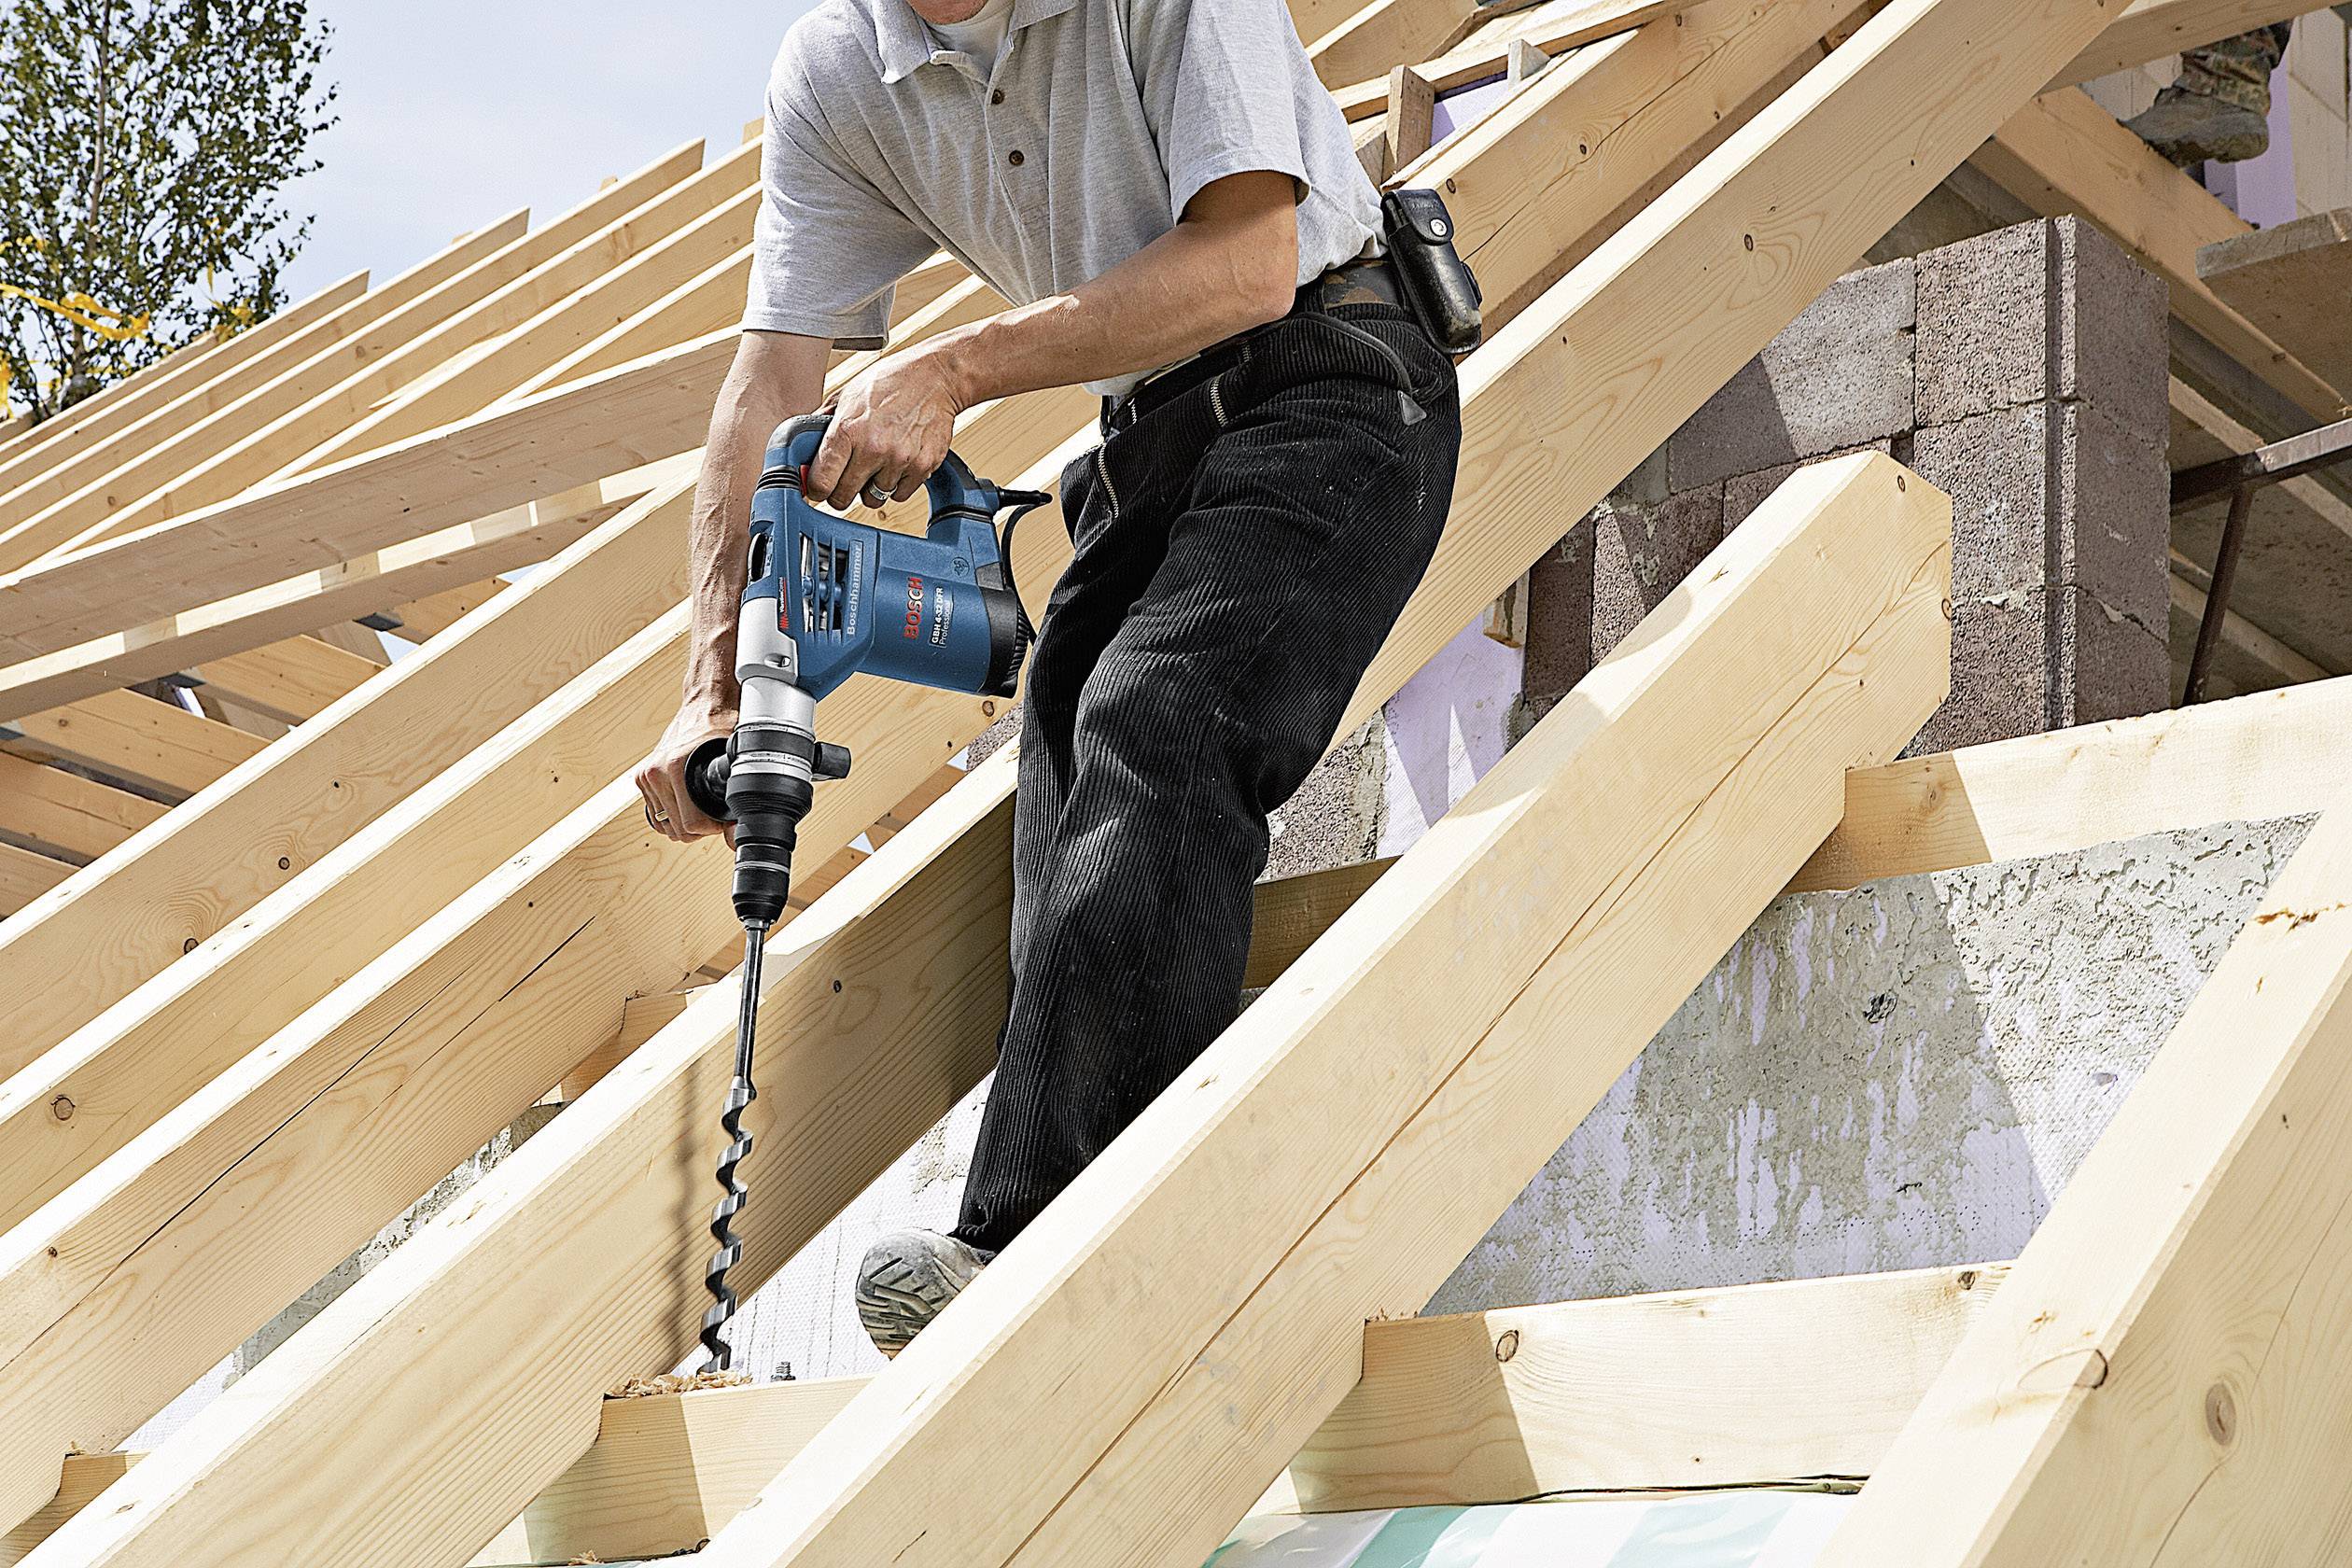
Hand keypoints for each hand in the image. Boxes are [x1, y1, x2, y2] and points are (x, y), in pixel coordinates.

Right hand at [634, 699, 736, 843]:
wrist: (704, 704)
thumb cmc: (722, 725)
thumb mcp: (737, 756)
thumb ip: (741, 788)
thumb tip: (742, 821)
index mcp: (675, 767)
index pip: (692, 824)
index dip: (713, 827)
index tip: (723, 817)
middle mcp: (655, 772)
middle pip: (678, 829)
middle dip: (700, 826)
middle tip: (715, 811)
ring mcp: (645, 775)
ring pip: (666, 825)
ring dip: (685, 822)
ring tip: (702, 806)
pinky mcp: (642, 778)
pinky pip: (656, 815)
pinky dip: (672, 816)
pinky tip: (688, 805)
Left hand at [808, 342, 967, 509]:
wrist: (935, 377)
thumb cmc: (891, 382)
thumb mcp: (847, 394)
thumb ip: (822, 423)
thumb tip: (803, 447)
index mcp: (848, 429)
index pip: (821, 481)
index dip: (816, 489)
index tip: (818, 488)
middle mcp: (873, 448)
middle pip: (844, 498)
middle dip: (841, 493)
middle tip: (846, 480)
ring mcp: (900, 460)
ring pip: (873, 499)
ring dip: (871, 487)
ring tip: (877, 464)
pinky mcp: (923, 467)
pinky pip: (899, 494)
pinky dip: (896, 485)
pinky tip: (897, 463)